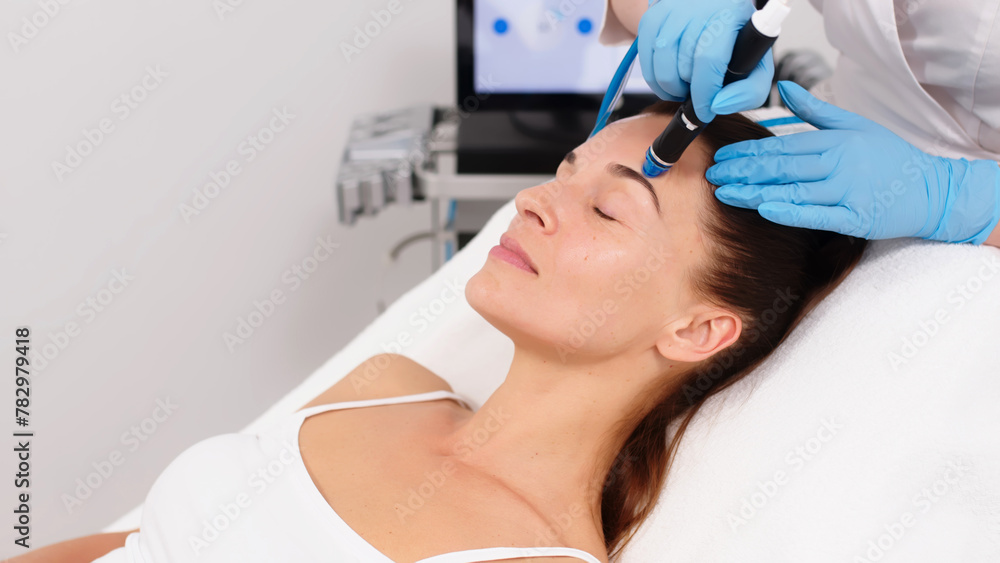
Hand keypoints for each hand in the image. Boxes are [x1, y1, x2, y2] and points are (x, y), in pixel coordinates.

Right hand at [637, 0, 773, 122]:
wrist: (712, 12)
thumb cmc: (734, 42)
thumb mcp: (755, 65)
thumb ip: (749, 92)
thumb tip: (718, 105)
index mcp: (730, 15)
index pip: (710, 59)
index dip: (704, 93)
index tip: (704, 111)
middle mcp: (700, 7)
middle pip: (683, 64)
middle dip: (687, 90)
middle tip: (694, 94)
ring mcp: (673, 9)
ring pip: (661, 60)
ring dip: (669, 86)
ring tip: (682, 87)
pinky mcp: (653, 15)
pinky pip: (645, 56)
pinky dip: (654, 77)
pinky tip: (668, 78)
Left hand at [707, 81, 999, 244]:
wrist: (931, 189)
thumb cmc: (890, 158)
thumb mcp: (854, 125)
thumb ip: (815, 110)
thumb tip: (783, 87)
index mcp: (834, 142)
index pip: (781, 147)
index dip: (748, 153)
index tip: (721, 158)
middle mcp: (838, 165)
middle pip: (781, 169)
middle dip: (743, 172)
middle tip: (712, 176)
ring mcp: (846, 192)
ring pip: (792, 192)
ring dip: (754, 193)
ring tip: (725, 194)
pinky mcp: (855, 218)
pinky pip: (816, 215)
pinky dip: (790, 212)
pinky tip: (765, 209)